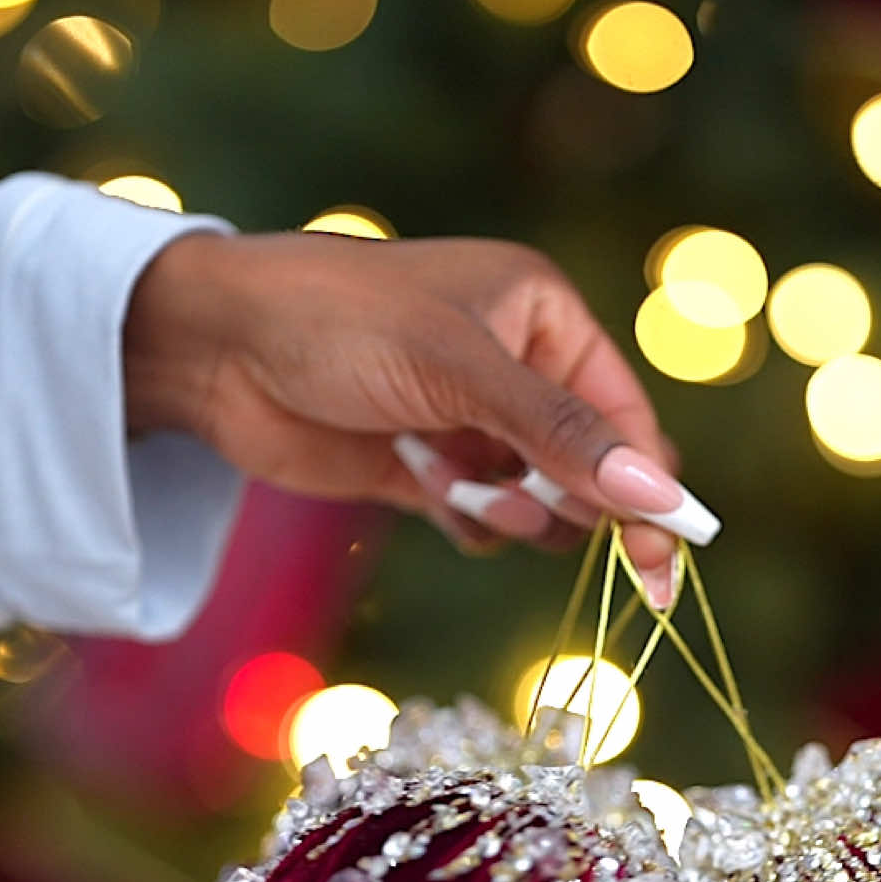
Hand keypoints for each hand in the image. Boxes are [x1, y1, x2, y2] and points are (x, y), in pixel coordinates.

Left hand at [122, 230, 718, 606]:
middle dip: (563, 501)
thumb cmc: (338, 322)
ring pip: (538, 505)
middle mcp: (518, 371)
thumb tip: (656, 495)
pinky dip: (466, 520)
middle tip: (519, 506)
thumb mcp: (458, 371)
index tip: (666, 563)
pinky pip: (483, 520)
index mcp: (544, 318)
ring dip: (503, 510)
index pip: (626, 420)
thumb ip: (560, 436)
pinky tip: (421, 485)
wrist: (214, 350)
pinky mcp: (429, 470)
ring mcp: (473, 425)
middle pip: (591, 470)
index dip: (650, 491)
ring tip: (446, 481)